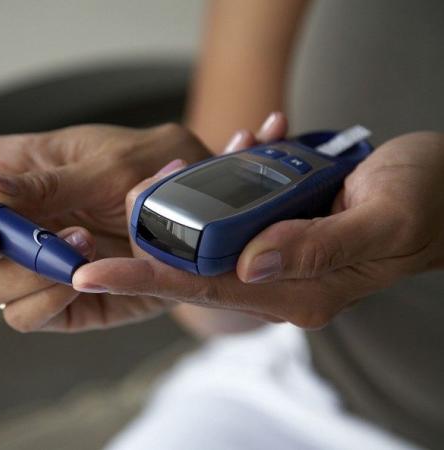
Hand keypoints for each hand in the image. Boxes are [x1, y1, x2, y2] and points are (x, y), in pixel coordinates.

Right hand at [0, 123, 210, 330]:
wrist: (195, 228)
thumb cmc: (152, 173)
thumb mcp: (106, 161)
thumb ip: (46, 179)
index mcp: (5, 170)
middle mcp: (2, 220)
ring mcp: (22, 265)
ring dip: (24, 269)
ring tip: (80, 244)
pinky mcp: (51, 303)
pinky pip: (22, 316)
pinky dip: (48, 301)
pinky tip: (83, 276)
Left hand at [73, 130, 443, 327]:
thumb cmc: (428, 203)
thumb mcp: (382, 219)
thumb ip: (316, 247)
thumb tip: (249, 264)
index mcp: (298, 291)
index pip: (203, 288)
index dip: (142, 278)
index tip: (88, 273)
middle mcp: (280, 278)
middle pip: (192, 264)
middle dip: (145, 237)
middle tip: (105, 212)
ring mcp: (279, 251)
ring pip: (211, 231)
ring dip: (191, 194)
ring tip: (183, 161)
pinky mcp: (283, 226)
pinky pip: (240, 206)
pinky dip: (235, 172)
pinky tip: (251, 140)